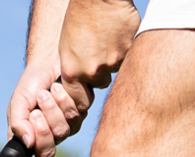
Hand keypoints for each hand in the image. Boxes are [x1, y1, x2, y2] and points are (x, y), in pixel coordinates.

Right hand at [8, 67, 87, 156]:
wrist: (50, 62)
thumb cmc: (32, 83)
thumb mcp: (18, 101)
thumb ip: (18, 122)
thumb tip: (27, 142)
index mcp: (27, 139)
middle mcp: (46, 139)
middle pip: (47, 151)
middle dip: (42, 129)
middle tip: (36, 111)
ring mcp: (65, 129)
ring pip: (63, 131)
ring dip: (53, 109)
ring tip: (47, 91)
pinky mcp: (80, 115)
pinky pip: (76, 115)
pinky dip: (65, 99)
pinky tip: (60, 87)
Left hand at [59, 0, 139, 115]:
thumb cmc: (78, 17)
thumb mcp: (67, 47)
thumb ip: (75, 68)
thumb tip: (82, 84)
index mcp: (73, 72)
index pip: (79, 101)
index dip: (83, 97)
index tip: (86, 92)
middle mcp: (92, 72)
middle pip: (100, 84)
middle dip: (100, 74)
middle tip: (98, 54)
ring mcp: (112, 63)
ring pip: (114, 69)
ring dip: (112, 59)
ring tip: (106, 39)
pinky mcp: (127, 52)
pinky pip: (126, 57)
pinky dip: (123, 48)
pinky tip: (117, 34)